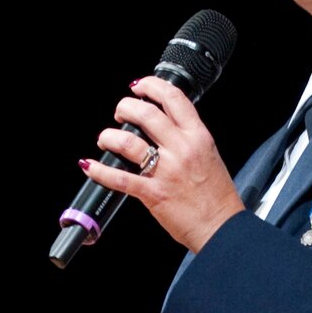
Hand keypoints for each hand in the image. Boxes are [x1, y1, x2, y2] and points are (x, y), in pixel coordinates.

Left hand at [83, 75, 244, 253]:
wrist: (221, 226)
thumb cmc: (217, 196)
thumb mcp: (209, 155)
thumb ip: (188, 138)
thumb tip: (166, 126)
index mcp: (198, 136)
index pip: (173, 98)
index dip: (151, 86)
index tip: (139, 86)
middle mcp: (182, 149)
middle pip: (146, 113)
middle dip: (125, 107)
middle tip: (120, 113)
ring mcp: (166, 171)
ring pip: (128, 141)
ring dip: (109, 136)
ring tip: (105, 139)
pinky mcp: (153, 193)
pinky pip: (120, 178)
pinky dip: (100, 171)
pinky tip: (90, 166)